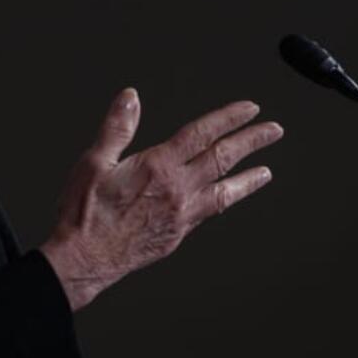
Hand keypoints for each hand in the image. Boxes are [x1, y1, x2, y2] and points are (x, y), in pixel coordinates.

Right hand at [38, 87, 282, 310]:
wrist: (84, 259)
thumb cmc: (84, 213)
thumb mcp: (94, 161)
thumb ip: (117, 127)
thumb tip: (131, 98)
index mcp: (158, 167)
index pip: (201, 134)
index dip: (228, 118)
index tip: (249, 109)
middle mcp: (177, 190)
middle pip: (222, 158)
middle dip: (251, 142)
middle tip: (273, 131)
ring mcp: (181, 215)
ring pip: (225, 191)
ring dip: (248, 178)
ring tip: (266, 171)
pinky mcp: (178, 234)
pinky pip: (210, 212)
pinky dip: (225, 200)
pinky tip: (228, 197)